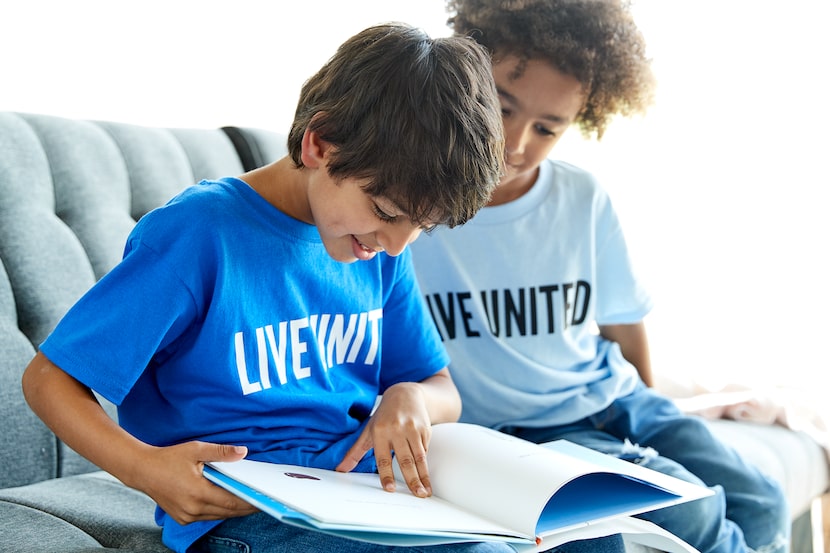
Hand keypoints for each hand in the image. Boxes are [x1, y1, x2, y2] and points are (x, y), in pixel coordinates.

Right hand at [131, 441, 258, 524]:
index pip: (232, 502)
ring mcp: (187, 516)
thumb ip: (221, 452)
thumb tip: (243, 452)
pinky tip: (227, 502)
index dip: (249, 501)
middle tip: (261, 500)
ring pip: (218, 516)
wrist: (143, 470)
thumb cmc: (169, 458)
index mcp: (198, 492)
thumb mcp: (196, 449)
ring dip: (233, 510)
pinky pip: (207, 516)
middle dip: (245, 507)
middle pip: (227, 512)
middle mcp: (193, 508)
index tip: (263, 498)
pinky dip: (219, 510)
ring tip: (249, 502)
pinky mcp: (182, 518)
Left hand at [335, 382, 432, 497]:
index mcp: (380, 431)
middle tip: (418, 495)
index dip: (386, 474)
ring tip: (425, 492)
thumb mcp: (368, 431)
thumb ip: (355, 452)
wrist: (405, 394)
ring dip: (423, 476)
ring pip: (418, 457)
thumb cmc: (384, 416)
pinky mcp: (425, 429)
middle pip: (405, 459)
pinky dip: (425, 464)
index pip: (383, 458)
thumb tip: (340, 470)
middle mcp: (397, 430)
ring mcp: (413, 429)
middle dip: (412, 479)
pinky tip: (426, 476)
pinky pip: (425, 450)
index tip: (390, 489)